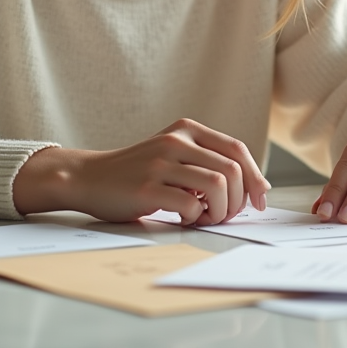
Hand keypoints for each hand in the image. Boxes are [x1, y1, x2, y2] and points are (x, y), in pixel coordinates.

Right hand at [13, 118, 269, 225]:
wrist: (88, 177)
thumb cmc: (137, 173)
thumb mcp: (173, 155)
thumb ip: (207, 163)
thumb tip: (255, 189)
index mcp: (186, 129)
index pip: (237, 150)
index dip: (254, 178)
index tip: (259, 200)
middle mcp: (175, 140)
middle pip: (232, 171)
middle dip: (237, 201)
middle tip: (222, 215)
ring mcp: (161, 162)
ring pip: (217, 186)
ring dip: (219, 211)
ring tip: (204, 217)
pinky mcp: (147, 187)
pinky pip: (191, 205)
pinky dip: (195, 218)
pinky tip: (182, 218)